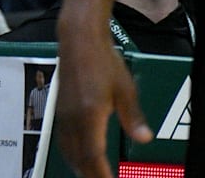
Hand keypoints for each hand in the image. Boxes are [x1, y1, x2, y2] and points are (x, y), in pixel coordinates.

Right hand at [56, 32, 152, 176]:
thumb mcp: (125, 88)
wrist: (78, 40)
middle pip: (78, 158)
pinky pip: (63, 140)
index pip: (93, 155)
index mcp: (89, 114)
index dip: (101, 175)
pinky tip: (80, 157)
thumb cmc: (103, 61)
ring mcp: (63, 114)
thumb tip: (145, 139)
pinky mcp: (60, 110)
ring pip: (68, 150)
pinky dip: (72, 154)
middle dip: (90, 175)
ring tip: (93, 176)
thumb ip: (133, 116)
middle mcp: (72, 118)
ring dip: (80, 167)